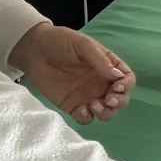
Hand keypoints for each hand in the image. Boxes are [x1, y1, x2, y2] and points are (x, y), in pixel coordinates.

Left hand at [8, 22, 133, 123]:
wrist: (33, 50)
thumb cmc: (60, 42)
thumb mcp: (82, 44)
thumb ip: (100, 60)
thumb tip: (118, 77)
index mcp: (107, 66)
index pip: (126, 78)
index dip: (126, 85)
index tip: (117, 86)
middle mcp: (101, 83)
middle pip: (120, 99)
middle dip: (119, 102)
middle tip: (108, 99)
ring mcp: (88, 96)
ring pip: (106, 112)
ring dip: (106, 113)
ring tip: (94, 105)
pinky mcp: (73, 106)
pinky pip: (86, 118)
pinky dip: (88, 118)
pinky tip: (82, 110)